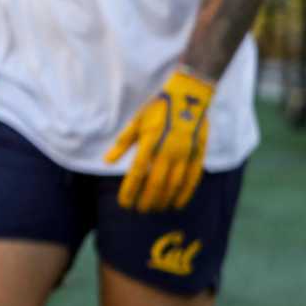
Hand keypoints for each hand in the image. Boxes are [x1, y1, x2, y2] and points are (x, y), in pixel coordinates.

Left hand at [106, 68, 214, 210]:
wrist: (189, 95)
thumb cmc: (158, 108)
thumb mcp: (137, 122)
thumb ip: (122, 143)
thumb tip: (107, 162)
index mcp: (149, 142)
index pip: (136, 173)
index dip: (130, 191)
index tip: (124, 203)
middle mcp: (167, 150)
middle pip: (155, 183)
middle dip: (146, 200)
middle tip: (140, 210)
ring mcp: (185, 154)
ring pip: (173, 185)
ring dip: (163, 200)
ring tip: (155, 209)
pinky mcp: (198, 154)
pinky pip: (192, 180)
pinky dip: (184, 194)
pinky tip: (177, 204)